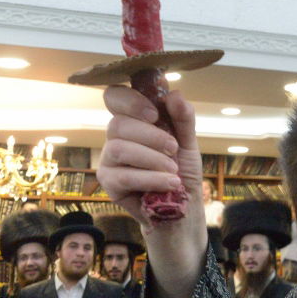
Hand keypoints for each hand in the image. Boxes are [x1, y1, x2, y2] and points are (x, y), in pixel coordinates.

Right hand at [99, 87, 199, 227]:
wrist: (183, 204)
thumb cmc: (182, 169)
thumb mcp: (188, 141)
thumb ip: (183, 117)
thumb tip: (174, 93)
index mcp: (133, 119)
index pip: (114, 96)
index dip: (130, 100)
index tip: (154, 114)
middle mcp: (116, 136)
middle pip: (118, 123)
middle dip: (151, 136)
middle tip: (173, 149)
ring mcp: (109, 158)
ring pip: (119, 149)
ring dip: (151, 159)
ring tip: (173, 170)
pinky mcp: (107, 181)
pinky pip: (123, 176)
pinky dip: (150, 178)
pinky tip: (169, 183)